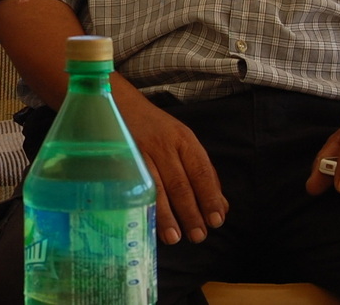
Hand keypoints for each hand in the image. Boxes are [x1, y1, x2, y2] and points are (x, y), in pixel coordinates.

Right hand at [119, 94, 227, 244]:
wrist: (119, 103)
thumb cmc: (155, 129)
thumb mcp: (183, 142)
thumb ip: (203, 172)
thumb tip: (221, 206)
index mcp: (184, 139)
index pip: (201, 171)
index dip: (209, 196)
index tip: (216, 220)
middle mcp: (163, 144)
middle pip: (180, 183)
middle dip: (190, 212)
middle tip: (198, 236)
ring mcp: (140, 150)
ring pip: (156, 186)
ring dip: (166, 214)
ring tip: (175, 237)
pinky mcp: (122, 157)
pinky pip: (134, 184)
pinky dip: (143, 204)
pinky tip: (148, 219)